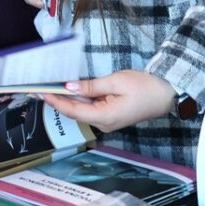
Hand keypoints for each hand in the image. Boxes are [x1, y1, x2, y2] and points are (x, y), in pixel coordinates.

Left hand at [42, 70, 177, 132]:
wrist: (166, 94)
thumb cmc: (144, 87)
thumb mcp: (116, 82)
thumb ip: (91, 86)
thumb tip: (69, 87)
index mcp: (105, 117)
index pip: (73, 111)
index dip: (55, 102)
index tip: (41, 92)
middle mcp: (103, 123)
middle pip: (74, 112)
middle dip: (56, 101)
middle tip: (37, 89)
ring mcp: (106, 121)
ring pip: (81, 110)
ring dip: (66, 100)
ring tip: (47, 88)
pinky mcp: (109, 115)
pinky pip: (89, 108)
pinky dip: (78, 99)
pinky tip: (66, 91)